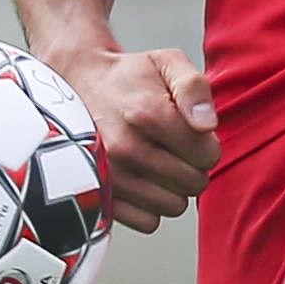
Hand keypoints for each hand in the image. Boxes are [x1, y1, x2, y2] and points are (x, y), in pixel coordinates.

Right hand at [52, 40, 218, 230]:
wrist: (76, 85)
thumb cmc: (127, 78)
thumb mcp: (166, 62)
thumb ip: (194, 87)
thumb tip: (207, 125)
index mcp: (146, 113)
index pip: (207, 155)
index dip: (208, 145)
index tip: (193, 134)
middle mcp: (125, 148)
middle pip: (194, 182)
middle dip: (193, 167)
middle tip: (176, 149)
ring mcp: (110, 176)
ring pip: (174, 206)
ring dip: (174, 189)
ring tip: (159, 164)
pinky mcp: (100, 196)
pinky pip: (148, 222)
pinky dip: (151, 207)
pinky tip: (143, 182)